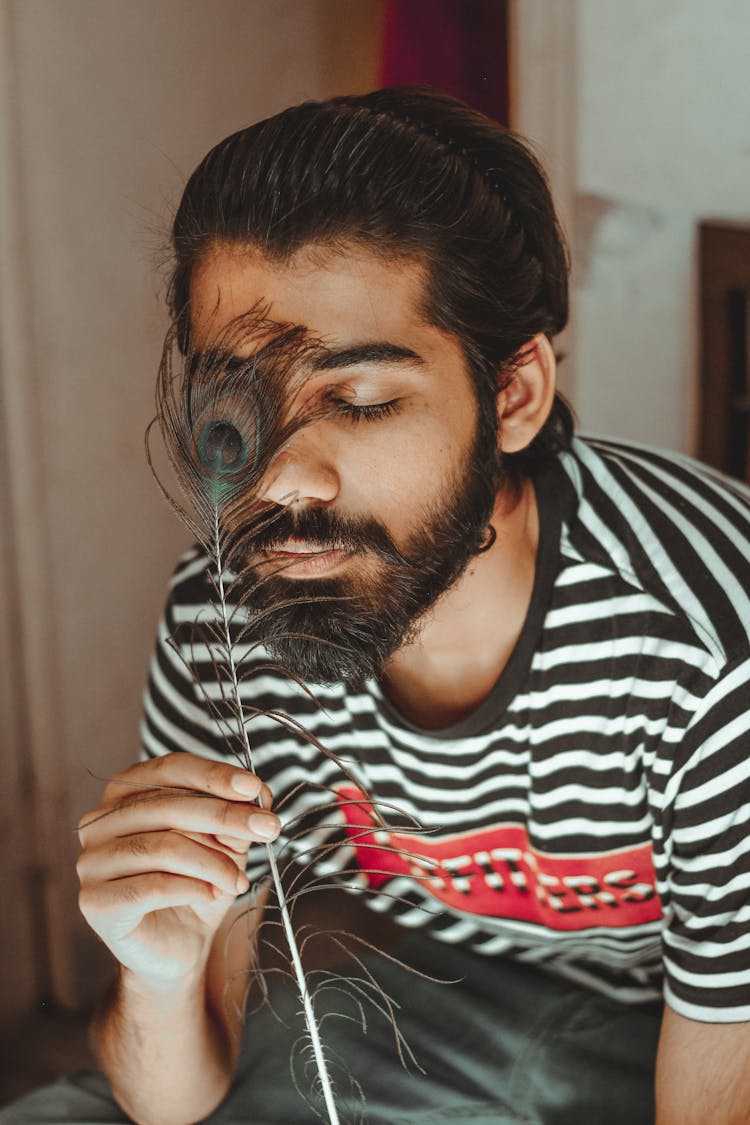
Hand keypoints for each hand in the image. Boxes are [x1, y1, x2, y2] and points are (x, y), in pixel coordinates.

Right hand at [77, 752, 279, 989]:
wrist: (178, 948)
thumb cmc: (197, 885)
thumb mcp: (223, 843)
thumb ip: (236, 813)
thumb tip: (259, 792)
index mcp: (124, 794)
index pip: (170, 769)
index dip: (213, 775)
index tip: (253, 787)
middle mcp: (98, 822)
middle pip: (169, 807)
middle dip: (226, 816)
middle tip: (268, 827)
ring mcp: (91, 862)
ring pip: (164, 847)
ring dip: (214, 863)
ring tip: (238, 880)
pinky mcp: (95, 902)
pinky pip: (154, 886)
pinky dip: (194, 889)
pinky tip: (212, 896)